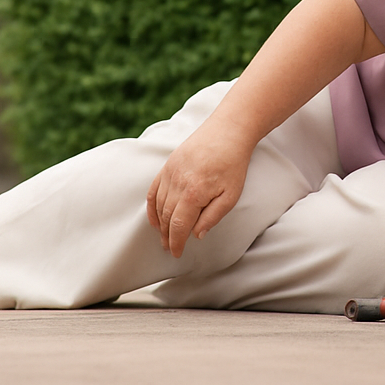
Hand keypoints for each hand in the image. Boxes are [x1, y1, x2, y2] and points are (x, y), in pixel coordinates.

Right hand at [145, 121, 255, 256]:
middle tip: (169, 248)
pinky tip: (154, 217)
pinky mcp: (168, 164)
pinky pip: (154, 190)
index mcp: (193, 194)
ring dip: (159, 224)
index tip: (176, 253)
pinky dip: (152, 206)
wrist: (228, 131)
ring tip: (163, 236)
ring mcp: (170, 173)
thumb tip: (196, 234)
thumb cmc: (233, 164)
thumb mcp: (231, 195)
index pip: (178, 226)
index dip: (176, 242)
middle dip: (166, 236)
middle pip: (166, 217)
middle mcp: (177, 183)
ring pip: (159, 205)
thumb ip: (212, 217)